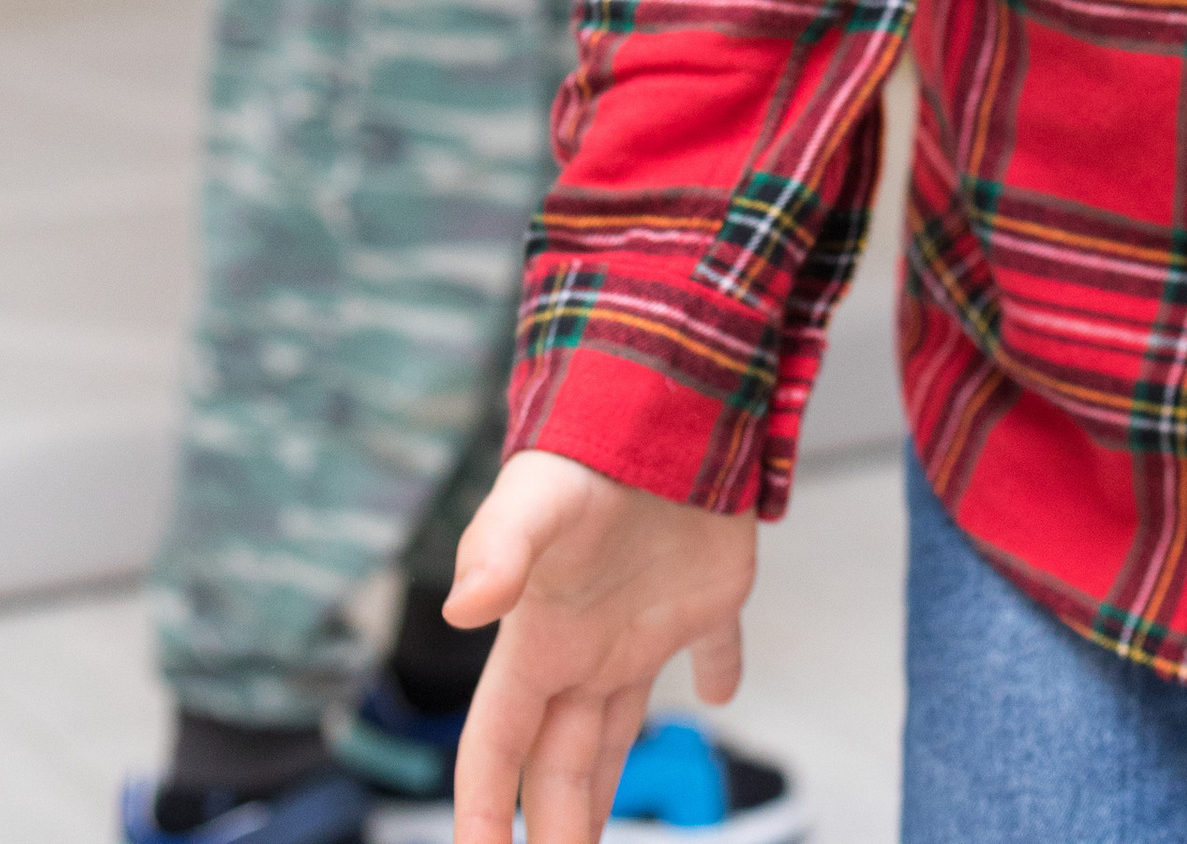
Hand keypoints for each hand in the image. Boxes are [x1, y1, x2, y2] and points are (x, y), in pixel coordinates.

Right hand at [445, 449, 757, 843]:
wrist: (667, 388)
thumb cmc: (591, 446)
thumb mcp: (538, 500)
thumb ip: (500, 550)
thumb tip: (463, 607)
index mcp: (540, 640)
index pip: (496, 747)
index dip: (482, 810)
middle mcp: (586, 644)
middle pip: (558, 763)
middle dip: (552, 830)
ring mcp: (645, 621)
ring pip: (619, 730)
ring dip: (611, 790)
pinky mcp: (708, 590)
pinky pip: (716, 648)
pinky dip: (721, 670)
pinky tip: (724, 696)